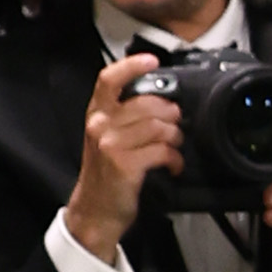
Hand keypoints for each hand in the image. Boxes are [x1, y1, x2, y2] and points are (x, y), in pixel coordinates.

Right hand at [66, 46, 185, 260]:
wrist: (95, 210)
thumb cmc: (106, 174)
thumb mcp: (106, 138)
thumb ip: (124, 116)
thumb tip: (160, 102)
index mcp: (96, 114)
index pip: (109, 79)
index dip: (132, 66)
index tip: (152, 61)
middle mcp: (100, 125)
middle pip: (146, 103)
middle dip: (170, 113)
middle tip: (176, 124)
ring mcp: (111, 144)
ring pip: (158, 127)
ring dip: (175, 137)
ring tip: (175, 146)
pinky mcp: (125, 165)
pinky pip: (162, 151)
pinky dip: (174, 159)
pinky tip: (173, 165)